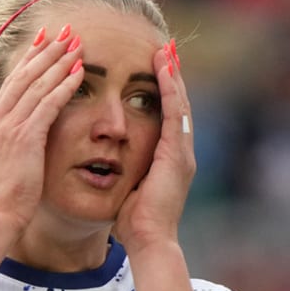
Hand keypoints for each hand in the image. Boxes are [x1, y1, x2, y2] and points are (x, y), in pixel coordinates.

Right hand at [0, 24, 83, 232]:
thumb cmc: (0, 191)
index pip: (12, 81)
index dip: (29, 58)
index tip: (44, 39)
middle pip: (25, 75)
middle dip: (46, 51)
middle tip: (65, 31)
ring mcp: (11, 127)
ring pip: (37, 85)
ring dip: (59, 62)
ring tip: (77, 44)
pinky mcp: (26, 138)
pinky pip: (48, 104)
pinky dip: (64, 86)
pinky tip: (79, 73)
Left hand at [114, 41, 194, 253]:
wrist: (149, 240)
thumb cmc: (134, 223)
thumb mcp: (128, 189)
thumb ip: (124, 173)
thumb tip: (106, 165)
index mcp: (170, 160)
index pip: (168, 118)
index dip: (164, 93)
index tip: (155, 70)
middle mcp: (181, 152)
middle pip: (178, 105)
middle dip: (172, 78)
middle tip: (165, 50)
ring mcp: (183, 152)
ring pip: (180, 103)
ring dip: (172, 76)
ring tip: (165, 51)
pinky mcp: (177, 153)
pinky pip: (175, 112)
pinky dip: (170, 88)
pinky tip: (164, 68)